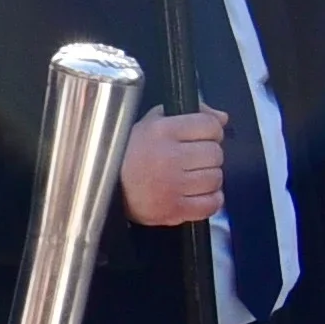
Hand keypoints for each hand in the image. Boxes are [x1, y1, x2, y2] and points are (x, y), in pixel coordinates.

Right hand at [116, 108, 232, 231]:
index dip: (211, 131)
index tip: (202, 137)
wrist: (102, 185)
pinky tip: (197, 194)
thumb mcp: (151, 122)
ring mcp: (173, 186)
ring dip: (209, 178)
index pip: (210, 126)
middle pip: (215, 153)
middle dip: (208, 155)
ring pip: (215, 179)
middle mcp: (169, 157)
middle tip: (194, 159)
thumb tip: (222, 117)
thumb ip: (190, 114)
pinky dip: (210, 200)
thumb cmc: (129, 152)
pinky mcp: (174, 210)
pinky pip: (211, 204)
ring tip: (193, 177)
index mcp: (162, 131)